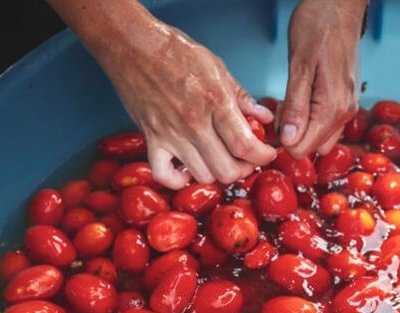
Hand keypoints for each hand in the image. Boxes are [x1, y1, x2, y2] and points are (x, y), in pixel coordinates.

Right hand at [100, 21, 276, 188]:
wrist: (133, 45)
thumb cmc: (175, 52)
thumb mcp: (217, 67)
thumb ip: (241, 97)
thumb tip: (264, 117)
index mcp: (215, 102)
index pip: (245, 145)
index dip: (263, 156)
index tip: (267, 153)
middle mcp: (194, 123)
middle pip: (227, 170)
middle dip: (243, 169)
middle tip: (246, 159)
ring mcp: (171, 134)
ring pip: (203, 176)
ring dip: (216, 174)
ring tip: (219, 160)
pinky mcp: (151, 139)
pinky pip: (164, 175)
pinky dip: (178, 180)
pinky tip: (187, 169)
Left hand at [277, 0, 365, 157]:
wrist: (339, 5)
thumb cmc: (318, 25)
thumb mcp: (300, 65)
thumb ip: (295, 106)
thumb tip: (288, 139)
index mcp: (332, 108)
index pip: (302, 149)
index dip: (281, 139)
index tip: (272, 119)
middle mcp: (344, 113)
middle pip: (312, 148)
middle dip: (291, 136)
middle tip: (280, 108)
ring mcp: (347, 107)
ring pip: (320, 138)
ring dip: (301, 129)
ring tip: (291, 101)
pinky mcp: (346, 100)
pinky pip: (327, 125)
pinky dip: (311, 120)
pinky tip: (302, 100)